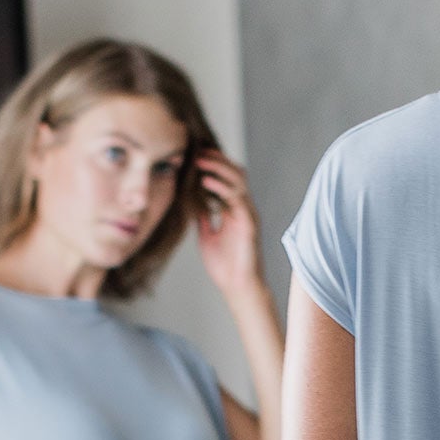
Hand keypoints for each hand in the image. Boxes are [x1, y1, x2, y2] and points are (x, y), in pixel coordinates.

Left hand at [194, 149, 264, 295]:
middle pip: (234, 174)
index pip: (225, 179)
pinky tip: (207, 183)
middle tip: (197, 151)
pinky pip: (237, 199)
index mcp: (233, 210)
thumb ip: (202, 217)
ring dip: (219, 168)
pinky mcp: (249, 224)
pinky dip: (222, 188)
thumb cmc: (225, 266)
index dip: (213, 165)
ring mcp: (247, 215)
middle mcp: (242, 209)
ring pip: (238, 181)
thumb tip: (191, 201)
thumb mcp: (206, 235)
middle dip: (217, 160)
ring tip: (201, 161)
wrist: (237, 288)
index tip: (194, 155)